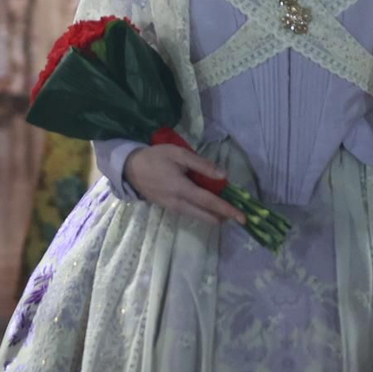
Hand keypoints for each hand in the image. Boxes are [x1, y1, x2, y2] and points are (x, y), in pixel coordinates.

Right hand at [122, 144, 243, 226]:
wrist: (130, 168)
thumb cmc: (156, 157)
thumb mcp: (179, 154)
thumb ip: (202, 165)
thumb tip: (224, 175)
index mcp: (182, 189)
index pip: (210, 203)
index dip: (227, 210)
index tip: (242, 217)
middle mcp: (178, 204)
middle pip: (205, 216)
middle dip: (223, 217)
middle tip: (238, 217)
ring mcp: (172, 208)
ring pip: (197, 217)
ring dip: (213, 216)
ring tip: (226, 212)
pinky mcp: (168, 208)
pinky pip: (189, 213)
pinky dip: (202, 212)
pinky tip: (208, 206)